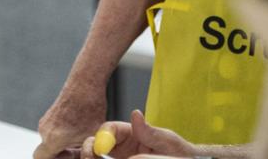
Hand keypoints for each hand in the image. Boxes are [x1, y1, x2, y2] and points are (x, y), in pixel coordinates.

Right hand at [34, 82, 107, 158]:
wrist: (85, 84)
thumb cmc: (89, 109)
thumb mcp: (93, 138)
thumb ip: (88, 152)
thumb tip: (88, 156)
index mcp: (53, 139)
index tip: (67, 157)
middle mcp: (44, 130)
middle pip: (48, 151)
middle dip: (62, 154)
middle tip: (78, 150)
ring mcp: (46, 121)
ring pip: (51, 140)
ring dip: (63, 143)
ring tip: (81, 137)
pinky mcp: (50, 114)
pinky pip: (53, 130)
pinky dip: (63, 133)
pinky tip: (79, 127)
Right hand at [80, 110, 194, 158]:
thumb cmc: (178, 151)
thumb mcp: (167, 140)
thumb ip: (151, 131)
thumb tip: (135, 114)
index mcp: (129, 133)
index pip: (109, 129)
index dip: (102, 135)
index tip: (99, 146)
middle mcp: (120, 146)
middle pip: (95, 144)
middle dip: (89, 150)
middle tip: (89, 158)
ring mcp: (117, 158)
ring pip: (96, 156)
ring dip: (90, 157)